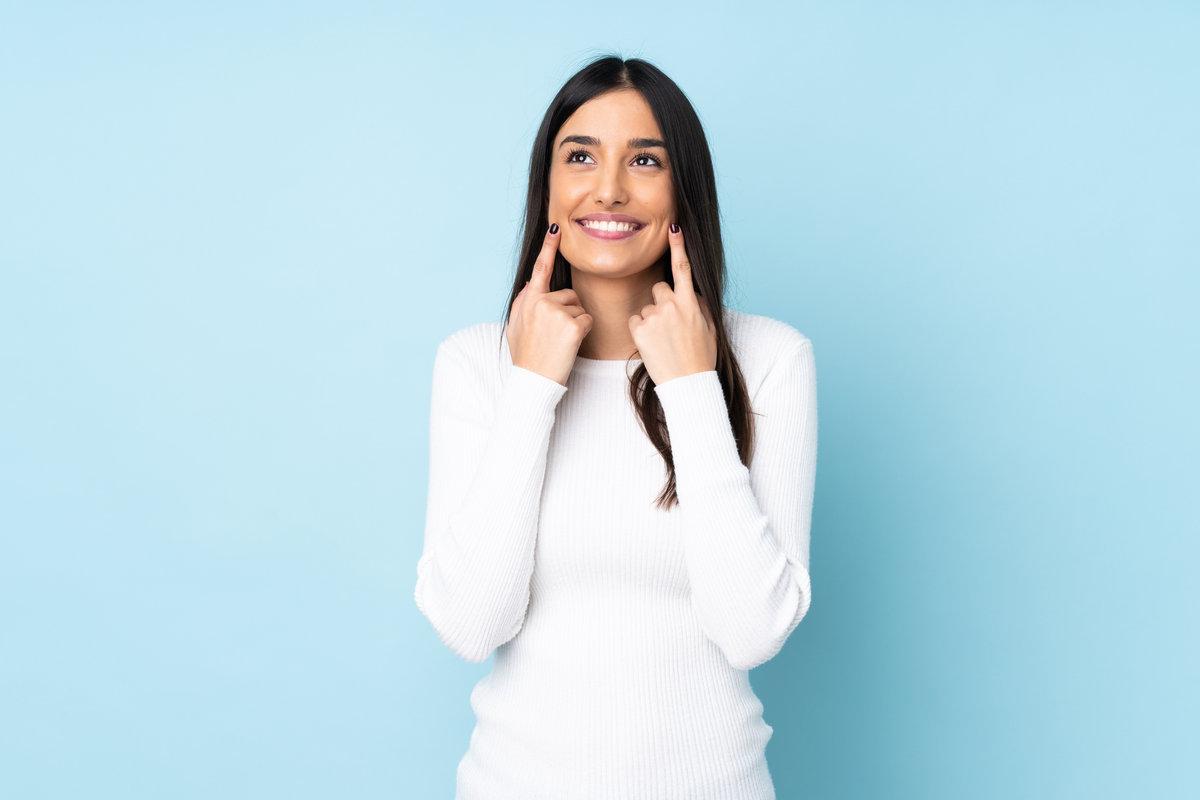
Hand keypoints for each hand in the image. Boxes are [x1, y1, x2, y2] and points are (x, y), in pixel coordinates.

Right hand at [506, 223, 593, 385]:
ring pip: (579, 308)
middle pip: (570, 295)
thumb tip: (531, 284)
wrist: (532, 379)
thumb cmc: (526, 355)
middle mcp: (541, 301)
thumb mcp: (516, 325)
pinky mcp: (572, 324)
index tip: (555, 227)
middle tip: (553, 336)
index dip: (548, 247)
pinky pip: (587, 320)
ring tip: (558, 342)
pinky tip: (568, 345)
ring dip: (575, 324)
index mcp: (528, 300)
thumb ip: (524, 302)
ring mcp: (557, 312)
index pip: (540, 268)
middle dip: (568, 312)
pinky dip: (583, 333)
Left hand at [628, 223, 717, 385]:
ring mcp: (656, 317)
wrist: (688, 383)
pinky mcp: (640, 330)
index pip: (683, 268)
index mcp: (691, 303)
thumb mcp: (708, 328)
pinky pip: (636, 321)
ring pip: (647, 307)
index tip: (674, 227)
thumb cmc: (700, 357)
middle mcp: (673, 306)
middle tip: (670, 327)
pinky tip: (652, 345)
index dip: (678, 246)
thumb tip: (692, 294)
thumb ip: (700, 306)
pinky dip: (641, 331)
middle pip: (659, 288)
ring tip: (663, 341)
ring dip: (652, 320)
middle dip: (662, 302)